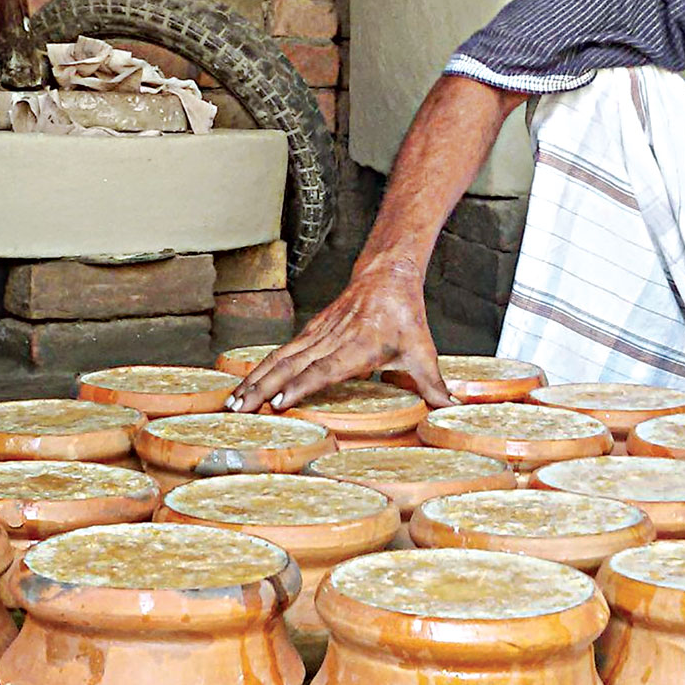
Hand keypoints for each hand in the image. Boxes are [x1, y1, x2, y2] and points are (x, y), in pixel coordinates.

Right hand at [226, 257, 456, 411]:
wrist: (386, 275)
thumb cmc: (404, 314)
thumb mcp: (422, 349)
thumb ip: (432, 383)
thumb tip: (451, 408)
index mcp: (359, 345)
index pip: (324, 369)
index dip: (301, 386)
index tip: (278, 402)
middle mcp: (333, 339)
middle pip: (291, 365)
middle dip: (263, 388)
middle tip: (239, 409)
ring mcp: (317, 334)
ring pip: (280, 358)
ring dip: (254, 380)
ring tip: (233, 402)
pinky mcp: (310, 332)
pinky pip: (281, 352)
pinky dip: (260, 368)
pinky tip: (245, 384)